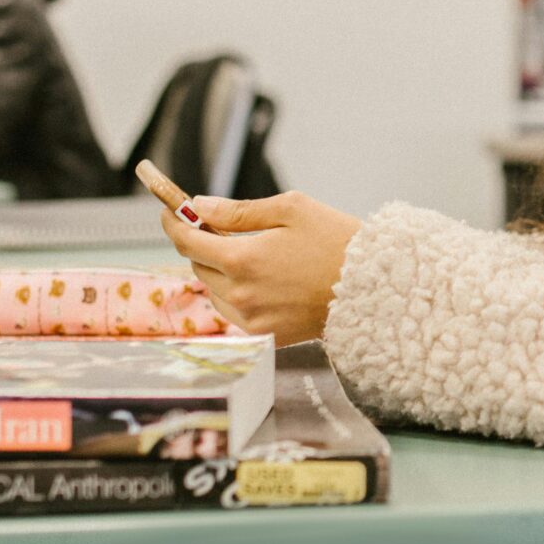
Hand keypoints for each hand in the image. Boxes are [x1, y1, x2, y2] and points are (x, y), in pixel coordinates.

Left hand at [162, 192, 361, 344]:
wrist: (373, 287)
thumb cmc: (336, 240)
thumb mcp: (290, 209)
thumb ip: (238, 211)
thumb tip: (200, 207)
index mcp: (243, 259)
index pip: (187, 241)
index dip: (174, 222)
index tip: (171, 211)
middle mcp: (241, 294)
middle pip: (198, 266)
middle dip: (201, 245)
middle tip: (216, 228)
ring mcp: (252, 319)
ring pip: (214, 291)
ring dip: (219, 272)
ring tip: (249, 256)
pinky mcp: (265, 336)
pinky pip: (234, 312)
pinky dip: (237, 294)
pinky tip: (262, 281)